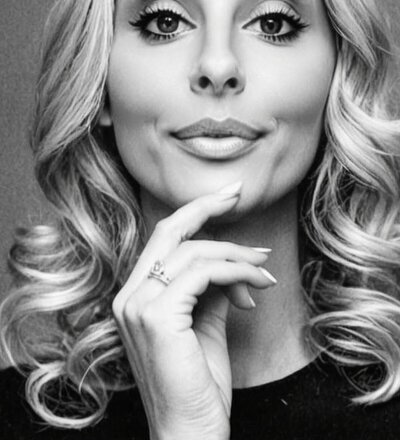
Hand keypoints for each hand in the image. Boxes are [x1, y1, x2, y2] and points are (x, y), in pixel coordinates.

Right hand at [112, 182, 275, 439]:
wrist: (190, 434)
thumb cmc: (197, 385)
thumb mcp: (206, 326)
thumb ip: (211, 290)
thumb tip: (234, 264)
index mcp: (136, 296)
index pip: (163, 240)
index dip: (193, 213)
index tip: (224, 197)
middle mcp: (130, 296)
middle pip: (170, 231)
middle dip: (206, 207)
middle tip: (238, 195)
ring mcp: (140, 305)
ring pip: (195, 252)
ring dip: (237, 256)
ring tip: (264, 270)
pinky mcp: (159, 316)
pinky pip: (205, 273)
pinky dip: (236, 272)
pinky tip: (256, 285)